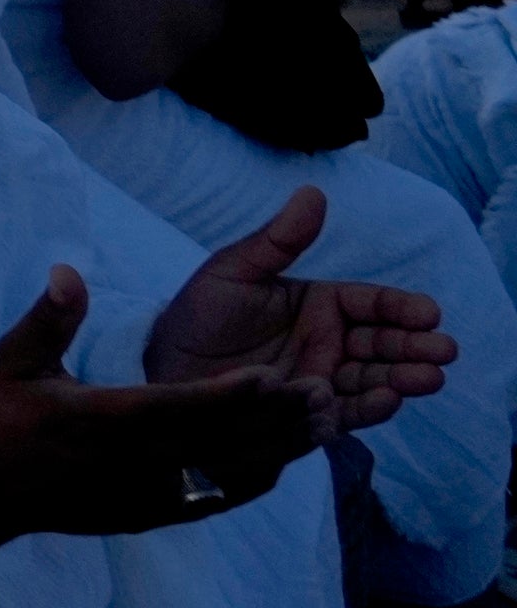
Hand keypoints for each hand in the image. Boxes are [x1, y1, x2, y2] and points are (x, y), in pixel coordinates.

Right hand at [0, 268, 327, 595]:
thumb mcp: (10, 361)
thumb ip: (48, 319)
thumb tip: (68, 271)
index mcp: (99, 421)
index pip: (175, 408)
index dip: (228, 394)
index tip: (273, 373)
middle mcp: (132, 463)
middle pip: (218, 442)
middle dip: (274, 418)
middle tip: (322, 389)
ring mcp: (147, 495)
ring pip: (228, 473)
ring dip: (279, 447)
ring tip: (322, 420)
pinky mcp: (155, 514)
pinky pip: (220, 497)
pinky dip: (259, 476)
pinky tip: (286, 455)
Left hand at [144, 187, 455, 430]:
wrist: (164, 371)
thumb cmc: (197, 316)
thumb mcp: (233, 272)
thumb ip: (278, 240)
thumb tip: (314, 192)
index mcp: (320, 305)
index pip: (372, 303)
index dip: (402, 308)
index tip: (429, 313)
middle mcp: (329, 342)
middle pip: (384, 343)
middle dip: (415, 347)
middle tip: (442, 351)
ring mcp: (322, 379)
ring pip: (374, 378)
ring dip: (403, 379)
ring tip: (428, 379)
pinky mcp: (308, 415)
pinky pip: (345, 412)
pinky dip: (368, 408)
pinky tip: (387, 402)